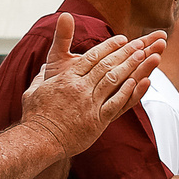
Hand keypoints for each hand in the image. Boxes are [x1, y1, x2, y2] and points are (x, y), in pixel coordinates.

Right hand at [19, 16, 166, 156]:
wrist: (40, 140)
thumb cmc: (36, 116)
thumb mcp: (34, 89)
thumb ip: (42, 75)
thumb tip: (44, 65)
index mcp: (66, 78)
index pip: (91, 57)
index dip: (108, 46)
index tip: (122, 39)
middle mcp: (80, 88)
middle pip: (106, 65)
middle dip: (125, 52)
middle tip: (140, 42)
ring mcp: (90, 104)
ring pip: (113, 80)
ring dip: (130, 67)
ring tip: (144, 56)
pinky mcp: (97, 120)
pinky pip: (116, 103)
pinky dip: (128, 92)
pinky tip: (139, 82)